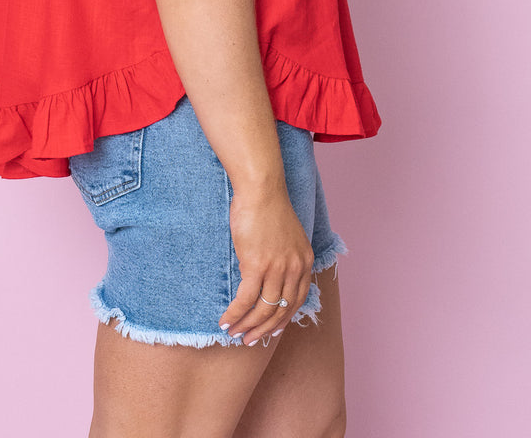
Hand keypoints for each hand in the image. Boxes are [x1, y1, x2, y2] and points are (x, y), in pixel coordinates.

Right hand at [218, 181, 314, 345]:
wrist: (261, 190)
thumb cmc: (269, 207)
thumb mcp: (287, 236)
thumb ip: (285, 257)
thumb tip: (270, 276)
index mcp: (304, 261)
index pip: (297, 301)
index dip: (283, 320)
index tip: (271, 330)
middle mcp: (294, 269)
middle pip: (281, 310)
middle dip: (264, 330)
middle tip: (250, 340)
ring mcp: (277, 269)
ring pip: (263, 309)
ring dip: (248, 326)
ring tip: (235, 334)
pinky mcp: (257, 266)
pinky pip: (245, 299)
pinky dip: (235, 314)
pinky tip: (226, 321)